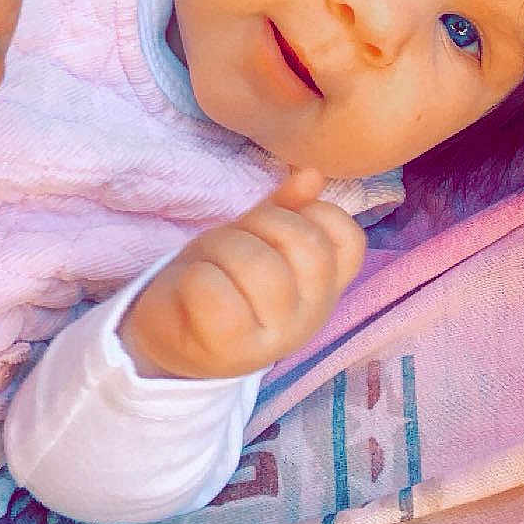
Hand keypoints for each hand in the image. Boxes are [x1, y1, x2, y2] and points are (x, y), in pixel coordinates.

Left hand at [116, 169, 366, 379]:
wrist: (176, 336)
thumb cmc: (225, 277)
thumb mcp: (257, 237)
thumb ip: (287, 208)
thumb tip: (311, 175)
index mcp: (325, 288)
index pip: (348, 239)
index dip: (313, 214)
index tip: (277, 224)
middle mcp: (310, 317)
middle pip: (304, 244)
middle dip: (258, 224)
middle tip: (234, 240)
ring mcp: (276, 340)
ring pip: (258, 265)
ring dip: (220, 248)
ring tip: (209, 263)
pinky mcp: (230, 349)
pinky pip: (213, 291)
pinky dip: (195, 277)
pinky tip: (193, 287)